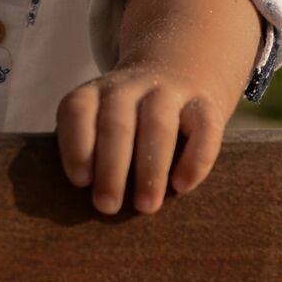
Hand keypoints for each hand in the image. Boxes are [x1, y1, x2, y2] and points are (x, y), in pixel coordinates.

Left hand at [56, 63, 228, 214]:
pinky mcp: (205, 103)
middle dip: (111, 168)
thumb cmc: (127, 123)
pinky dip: (195, 158)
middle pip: (116, 124)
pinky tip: (182, 186)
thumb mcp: (100, 124)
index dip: (76, 145)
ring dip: (150, 168)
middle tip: (108, 207)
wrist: (177, 74)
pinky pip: (204, 127)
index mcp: (95, 93)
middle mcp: (130, 87)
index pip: (78, 110)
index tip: (80, 181)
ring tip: (146, 206)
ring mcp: (169, 91)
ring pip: (159, 124)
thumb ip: (90, 156)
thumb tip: (84, 207)